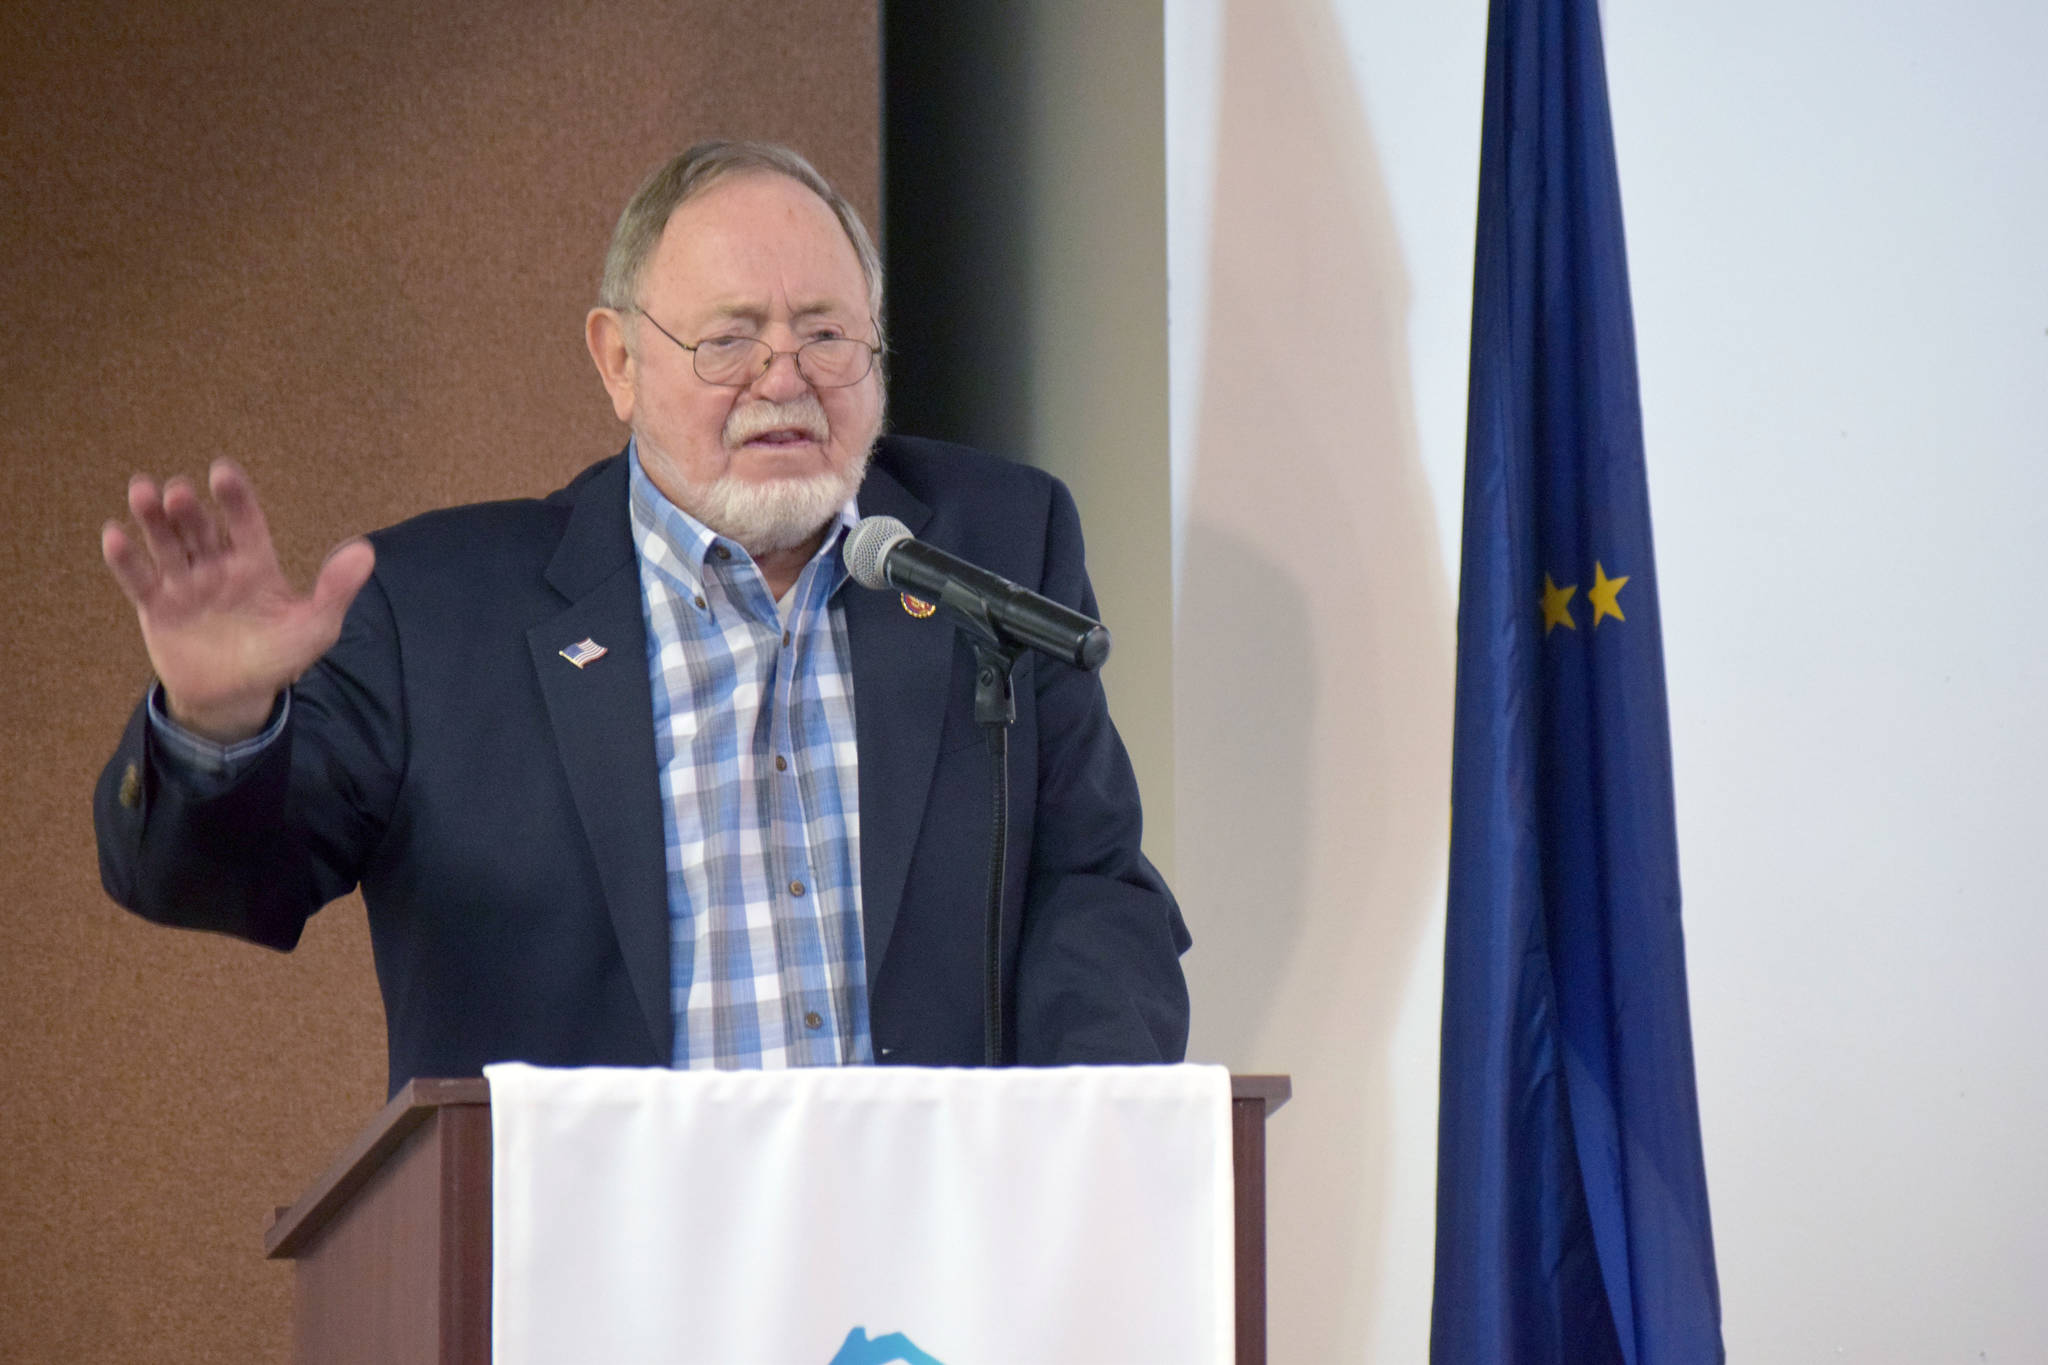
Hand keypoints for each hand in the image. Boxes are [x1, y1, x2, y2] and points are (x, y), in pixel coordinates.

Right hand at [101, 459, 374, 742]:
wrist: (236, 697)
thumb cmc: (279, 656)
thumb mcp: (315, 626)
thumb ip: (335, 590)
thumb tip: (366, 551)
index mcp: (255, 563)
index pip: (246, 523)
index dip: (235, 498)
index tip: (222, 471)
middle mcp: (217, 565)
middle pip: (200, 529)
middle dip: (189, 510)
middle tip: (179, 491)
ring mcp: (185, 583)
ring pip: (167, 544)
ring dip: (153, 519)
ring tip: (142, 492)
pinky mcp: (156, 606)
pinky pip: (138, 579)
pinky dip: (126, 560)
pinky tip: (114, 536)